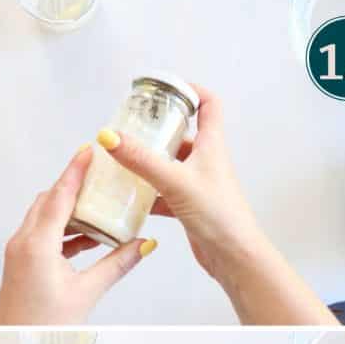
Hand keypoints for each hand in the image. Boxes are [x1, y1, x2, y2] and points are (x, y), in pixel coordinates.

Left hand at [0, 147, 154, 324]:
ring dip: (69, 207)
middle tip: (98, 174)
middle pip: (49, 200)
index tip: (89, 151)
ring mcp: (19, 251)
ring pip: (44, 216)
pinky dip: (63, 227)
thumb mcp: (87, 292)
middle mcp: (23, 242)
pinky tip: (86, 236)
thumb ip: (117, 264)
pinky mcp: (21, 261)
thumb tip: (142, 245)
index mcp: (37, 245)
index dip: (76, 171)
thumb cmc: (42, 325)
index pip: (59, 196)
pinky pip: (42, 233)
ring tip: (97, 203)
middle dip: (73, 185)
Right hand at [96, 85, 268, 281]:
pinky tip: (129, 197)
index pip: (208, 104)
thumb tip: (111, 137)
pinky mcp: (188, 205)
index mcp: (211, 145)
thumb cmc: (219, 215)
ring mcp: (197, 183)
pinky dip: (147, 191)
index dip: (190, 90)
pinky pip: (163, 191)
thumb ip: (141, 159)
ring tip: (124, 160)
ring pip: (169, 164)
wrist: (233, 255)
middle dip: (157, 128)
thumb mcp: (175, 181)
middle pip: (182, 134)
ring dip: (148, 161)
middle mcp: (205, 161)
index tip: (164, 88)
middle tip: (132, 126)